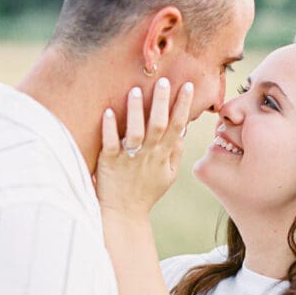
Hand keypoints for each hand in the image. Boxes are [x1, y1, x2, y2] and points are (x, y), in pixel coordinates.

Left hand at [96, 78, 192, 216]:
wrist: (124, 214)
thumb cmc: (146, 193)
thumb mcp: (168, 176)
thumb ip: (176, 152)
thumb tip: (183, 129)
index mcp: (164, 155)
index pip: (177, 126)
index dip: (183, 105)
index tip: (188, 86)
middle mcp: (148, 155)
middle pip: (158, 124)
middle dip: (162, 102)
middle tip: (164, 80)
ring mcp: (129, 158)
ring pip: (135, 132)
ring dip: (135, 110)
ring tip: (136, 89)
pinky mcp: (110, 162)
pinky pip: (110, 143)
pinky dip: (109, 127)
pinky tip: (107, 111)